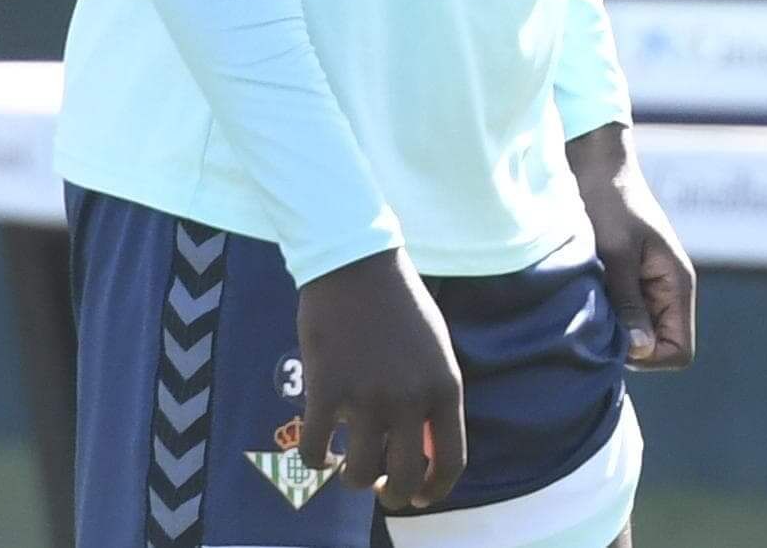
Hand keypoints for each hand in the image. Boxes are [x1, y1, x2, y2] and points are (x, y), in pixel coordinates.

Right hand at [296, 247, 465, 511]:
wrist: (358, 267)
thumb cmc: (400, 307)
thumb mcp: (435, 351)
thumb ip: (433, 397)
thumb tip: (424, 450)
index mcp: (445, 387)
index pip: (450, 460)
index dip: (434, 491)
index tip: (419, 499)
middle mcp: (411, 398)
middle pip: (404, 478)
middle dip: (393, 495)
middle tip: (382, 491)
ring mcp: (367, 397)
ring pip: (359, 474)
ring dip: (353, 478)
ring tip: (348, 464)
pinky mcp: (326, 391)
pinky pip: (316, 451)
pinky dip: (316, 459)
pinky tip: (321, 450)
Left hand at [570, 123, 697, 369]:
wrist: (598, 168)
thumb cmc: (609, 204)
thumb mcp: (616, 254)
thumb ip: (629, 302)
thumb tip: (640, 349)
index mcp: (677, 284)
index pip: (679, 352)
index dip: (649, 356)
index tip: (616, 335)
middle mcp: (668, 292)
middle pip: (658, 348)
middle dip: (628, 344)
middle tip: (596, 317)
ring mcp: (649, 289)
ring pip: (638, 334)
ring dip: (613, 328)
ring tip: (589, 301)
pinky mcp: (629, 284)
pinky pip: (623, 318)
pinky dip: (605, 316)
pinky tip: (586, 295)